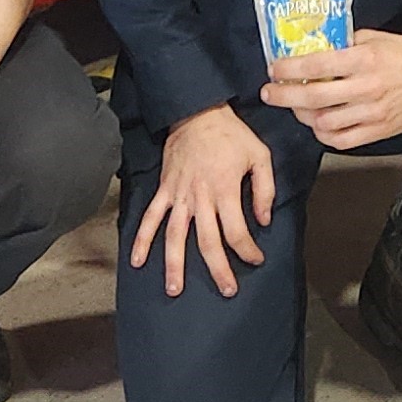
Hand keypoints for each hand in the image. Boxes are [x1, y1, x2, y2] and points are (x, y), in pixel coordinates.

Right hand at [128, 104, 277, 298]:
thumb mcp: (260, 156)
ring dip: (175, 264)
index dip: (248, 250)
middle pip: (208, 241)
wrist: (198, 111)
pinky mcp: (165, 190)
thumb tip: (264, 220)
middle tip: (226, 290)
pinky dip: (141, 239)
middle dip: (218, 269)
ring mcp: (179, 195)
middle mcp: (201, 197)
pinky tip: (136, 260)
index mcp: (226, 189)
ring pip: (175, 236)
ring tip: (174, 290)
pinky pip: (150, 217)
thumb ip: (265, 190)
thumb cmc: (232, 135)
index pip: (237, 231)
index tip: (256, 258)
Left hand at [265, 21, 401, 150]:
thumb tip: (313, 49)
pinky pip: (343, 141)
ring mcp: (373, 113)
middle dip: (284, 96)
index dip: (289, 69)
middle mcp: (367, 87)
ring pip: (324, 123)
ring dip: (303, 116)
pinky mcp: (380, 130)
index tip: (274, 69)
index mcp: (364, 59)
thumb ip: (344, 45)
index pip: (317, 67)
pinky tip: (319, 124)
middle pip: (314, 98)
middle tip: (270, 93)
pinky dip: (324, 134)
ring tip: (296, 107)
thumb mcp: (373, 38)